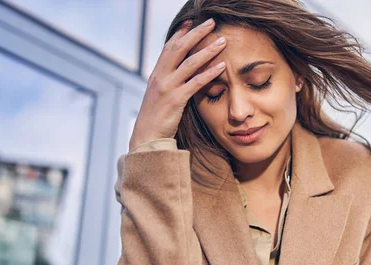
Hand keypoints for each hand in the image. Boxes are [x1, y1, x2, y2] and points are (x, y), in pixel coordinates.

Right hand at [129, 18, 226, 150]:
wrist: (147, 137)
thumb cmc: (156, 118)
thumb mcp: (159, 95)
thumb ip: (169, 81)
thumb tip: (180, 72)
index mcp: (156, 74)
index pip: (169, 47)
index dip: (181, 32)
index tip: (192, 21)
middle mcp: (160, 76)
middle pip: (179, 48)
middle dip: (196, 33)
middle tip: (211, 22)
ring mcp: (167, 87)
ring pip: (190, 63)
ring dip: (208, 50)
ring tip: (223, 41)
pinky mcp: (176, 100)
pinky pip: (196, 83)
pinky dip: (210, 73)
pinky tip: (222, 66)